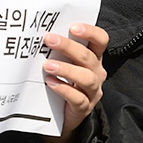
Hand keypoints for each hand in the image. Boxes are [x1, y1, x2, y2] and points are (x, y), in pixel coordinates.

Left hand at [42, 23, 107, 142]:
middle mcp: (97, 73)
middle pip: (88, 57)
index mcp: (94, 58)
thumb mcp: (65, 64)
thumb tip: (41, 36)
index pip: (101, 40)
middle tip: (50, 40)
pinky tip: (51, 83)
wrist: (63, 115)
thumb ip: (59, 52)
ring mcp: (93, 91)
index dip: (90, 32)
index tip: (73, 27)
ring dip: (66, 69)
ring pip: (87, 78)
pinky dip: (64, 89)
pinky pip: (78, 98)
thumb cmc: (63, 83)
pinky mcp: (84, 107)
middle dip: (69, 47)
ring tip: (47, 66)